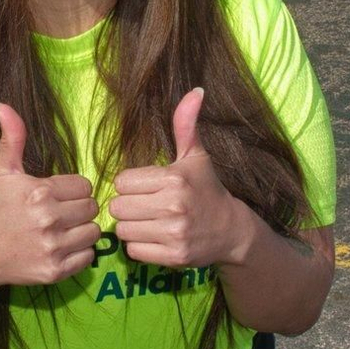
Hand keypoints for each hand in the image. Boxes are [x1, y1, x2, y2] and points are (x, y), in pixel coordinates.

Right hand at [0, 103, 100, 290]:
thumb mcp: (2, 172)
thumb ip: (11, 138)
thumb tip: (2, 105)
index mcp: (39, 192)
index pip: (84, 185)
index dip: (72, 190)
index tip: (55, 196)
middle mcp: (48, 220)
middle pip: (92, 208)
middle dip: (78, 209)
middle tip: (59, 214)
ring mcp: (52, 247)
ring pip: (93, 232)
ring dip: (81, 231)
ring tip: (61, 230)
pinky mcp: (55, 271)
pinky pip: (88, 256)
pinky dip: (79, 253)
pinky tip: (60, 247)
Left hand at [109, 88, 248, 268]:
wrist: (231, 230)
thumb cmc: (206, 189)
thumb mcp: (196, 156)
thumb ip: (186, 124)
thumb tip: (195, 91)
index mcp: (174, 179)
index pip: (122, 182)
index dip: (130, 185)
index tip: (146, 188)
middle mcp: (173, 206)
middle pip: (118, 207)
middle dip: (128, 206)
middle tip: (145, 206)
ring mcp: (174, 234)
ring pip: (123, 230)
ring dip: (131, 227)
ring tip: (149, 221)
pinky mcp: (173, 257)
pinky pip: (133, 251)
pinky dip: (139, 246)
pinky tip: (154, 237)